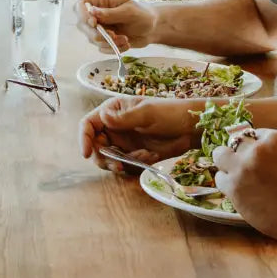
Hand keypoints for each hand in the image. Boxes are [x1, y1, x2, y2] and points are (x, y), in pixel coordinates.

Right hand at [76, 0, 158, 51]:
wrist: (153, 28)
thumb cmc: (143, 14)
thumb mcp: (129, 11)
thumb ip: (111, 13)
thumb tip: (92, 11)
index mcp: (101, 2)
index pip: (81, 5)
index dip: (82, 15)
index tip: (94, 23)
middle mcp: (97, 15)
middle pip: (83, 25)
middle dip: (98, 35)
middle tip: (114, 36)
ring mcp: (100, 29)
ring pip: (93, 40)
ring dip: (109, 43)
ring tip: (125, 39)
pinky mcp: (105, 40)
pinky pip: (102, 49)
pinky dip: (114, 49)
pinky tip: (126, 44)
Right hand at [80, 96, 199, 170]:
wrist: (192, 128)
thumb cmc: (171, 113)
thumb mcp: (147, 113)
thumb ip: (124, 118)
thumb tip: (102, 117)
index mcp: (113, 111)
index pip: (89, 125)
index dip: (84, 138)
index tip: (87, 154)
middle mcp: (114, 127)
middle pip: (96, 147)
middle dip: (105, 158)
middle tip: (119, 166)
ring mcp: (124, 142)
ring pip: (109, 159)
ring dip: (123, 162)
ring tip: (144, 156)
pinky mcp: (134, 154)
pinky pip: (126, 165)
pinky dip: (135, 164)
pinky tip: (151, 156)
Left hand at [209, 127, 276, 243]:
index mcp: (274, 139)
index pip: (254, 134)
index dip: (255, 145)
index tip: (257, 155)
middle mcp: (255, 151)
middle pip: (234, 142)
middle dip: (239, 151)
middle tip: (243, 162)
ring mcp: (242, 169)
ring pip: (219, 156)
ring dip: (227, 165)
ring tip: (236, 174)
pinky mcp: (233, 188)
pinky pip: (219, 178)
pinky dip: (226, 182)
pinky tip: (236, 188)